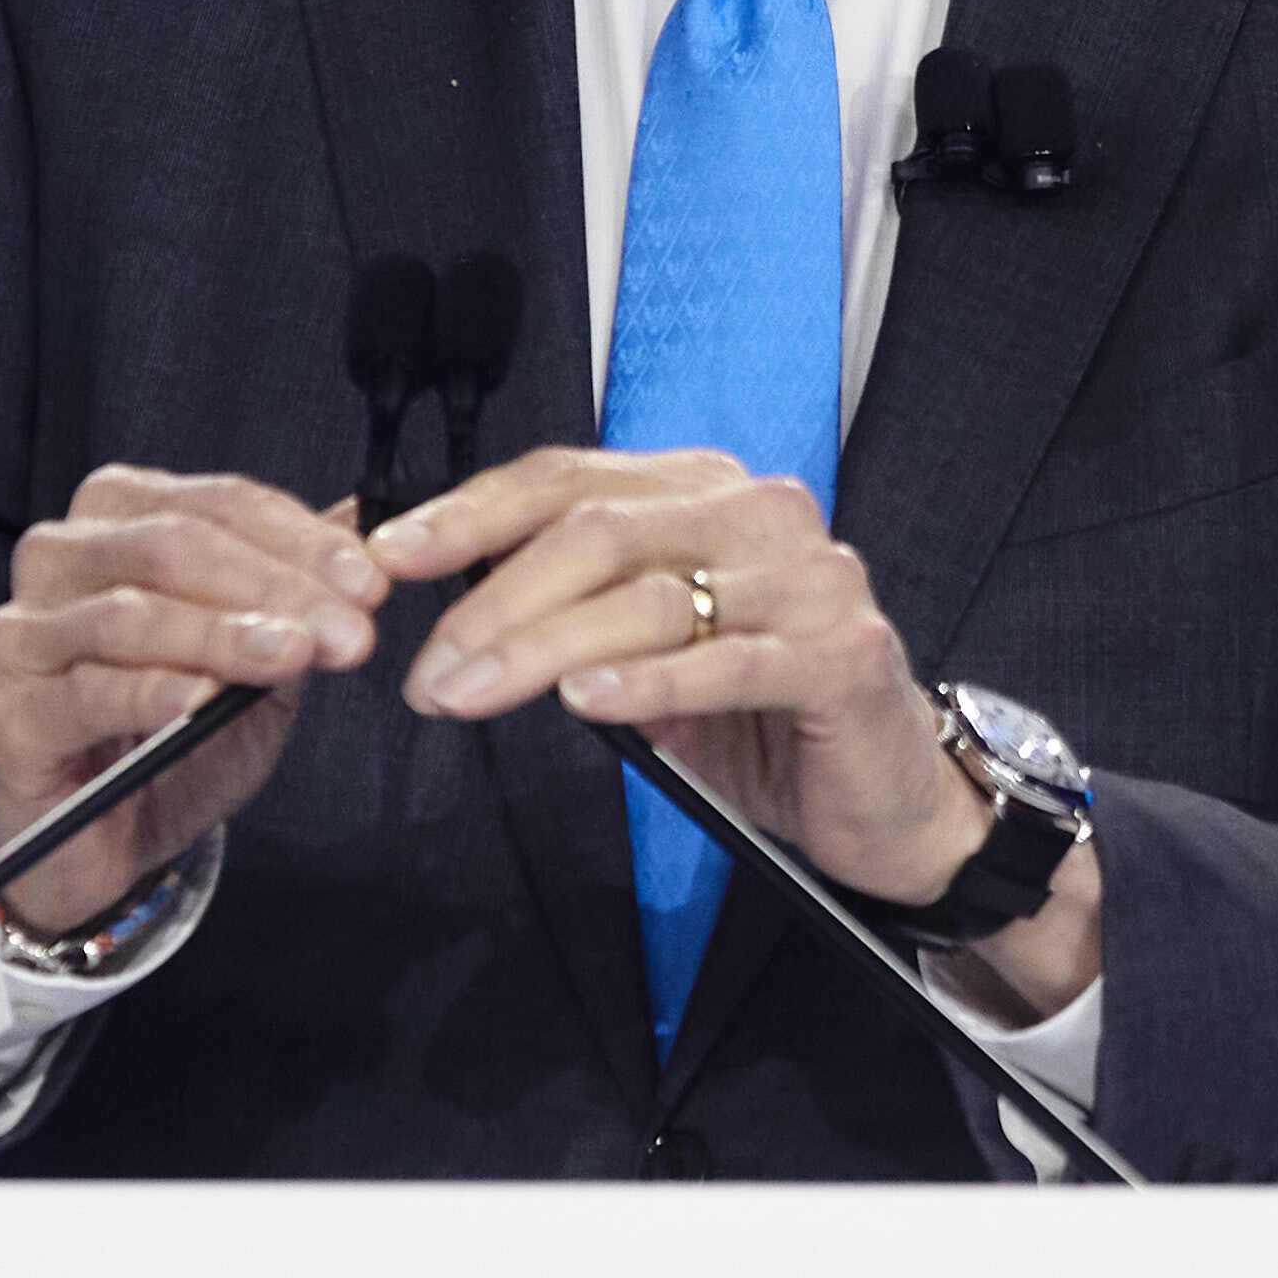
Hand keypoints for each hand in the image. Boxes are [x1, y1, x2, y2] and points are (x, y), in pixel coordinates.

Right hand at [0, 468, 383, 932]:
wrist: (99, 840)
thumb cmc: (171, 735)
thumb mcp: (254, 657)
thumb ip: (295, 594)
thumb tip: (366, 532)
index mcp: (114, 520)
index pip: (213, 504)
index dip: (298, 537)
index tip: (369, 581)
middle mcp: (56, 559)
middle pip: (172, 544)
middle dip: (274, 585)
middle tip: (350, 629)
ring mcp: (20, 636)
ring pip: (129, 614)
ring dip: (224, 634)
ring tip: (297, 656)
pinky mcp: (5, 715)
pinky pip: (85, 694)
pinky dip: (150, 693)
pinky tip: (201, 702)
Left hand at [371, 444, 1102, 1023]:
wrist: (886, 801)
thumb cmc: (762, 721)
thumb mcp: (650, 650)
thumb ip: (572, 608)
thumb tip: (440, 598)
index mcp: (706, 492)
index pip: (569, 476)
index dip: (471, 512)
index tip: (390, 555)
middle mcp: (762, 513)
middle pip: (598, 533)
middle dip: (492, 602)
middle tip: (427, 671)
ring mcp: (811, 580)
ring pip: (649, 597)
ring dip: (541, 650)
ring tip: (469, 694)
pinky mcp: (844, 654)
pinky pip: (728, 662)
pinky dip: (649, 683)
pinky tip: (588, 704)